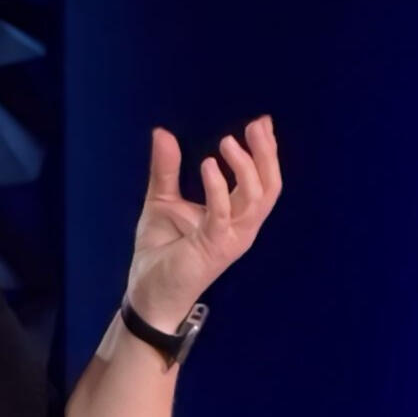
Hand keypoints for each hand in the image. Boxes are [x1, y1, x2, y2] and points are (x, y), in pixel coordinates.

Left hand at [126, 115, 281, 328]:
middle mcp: (240, 227)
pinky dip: (218, 188)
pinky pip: (222, 215)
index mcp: (234, 216)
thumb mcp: (162, 201)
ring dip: (245, 167)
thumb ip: (166, 169)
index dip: (266, 152)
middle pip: (269, 187)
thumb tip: (163, 132)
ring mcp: (230, 238)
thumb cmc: (161, 252)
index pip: (262, 180)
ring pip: (256, 199)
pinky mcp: (213, 247)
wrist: (148, 293)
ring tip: (228, 142)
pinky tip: (208, 165)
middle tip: (258, 125)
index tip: (262, 122)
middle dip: (267, 154)